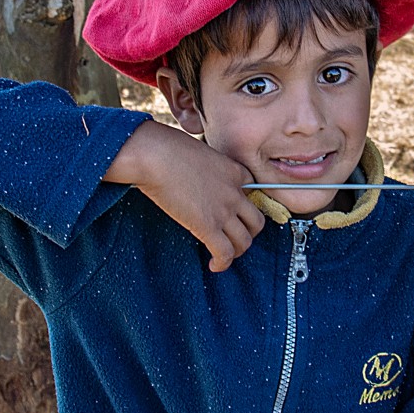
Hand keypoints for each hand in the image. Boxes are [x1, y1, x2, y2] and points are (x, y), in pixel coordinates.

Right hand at [105, 120, 264, 271]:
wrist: (156, 155)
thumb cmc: (167, 147)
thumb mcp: (199, 152)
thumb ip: (206, 167)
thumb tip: (194, 174)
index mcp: (235, 171)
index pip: (255, 193)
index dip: (246, 207)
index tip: (235, 215)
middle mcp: (235, 193)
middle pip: (257, 221)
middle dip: (249, 233)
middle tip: (234, 238)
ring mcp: (224, 211)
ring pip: (244, 241)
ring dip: (237, 251)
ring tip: (224, 254)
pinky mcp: (208, 226)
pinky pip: (225, 253)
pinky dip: (222, 263)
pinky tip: (214, 265)